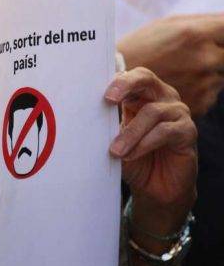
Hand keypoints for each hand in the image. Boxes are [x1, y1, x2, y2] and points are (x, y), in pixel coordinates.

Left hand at [105, 68, 197, 233]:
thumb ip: (104, 125)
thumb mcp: (114, 140)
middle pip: (145, 79)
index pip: (130, 76)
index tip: (96, 89)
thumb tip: (78, 115)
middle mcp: (161, 98)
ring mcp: (177, 113)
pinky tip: (131, 155)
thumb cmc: (133, 158)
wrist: (156, 188)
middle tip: (108, 99)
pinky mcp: (187, 132)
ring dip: (131, 133)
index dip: (115, 80)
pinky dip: (144, 143)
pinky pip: (165, 132)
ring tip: (115, 151)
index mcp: (141, 96)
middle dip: (125, 85)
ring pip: (152, 112)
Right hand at [117, 14, 223, 116]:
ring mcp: (204, 83)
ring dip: (207, 73)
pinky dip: (198, 90)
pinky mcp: (201, 102)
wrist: (114, 85)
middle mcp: (205, 58)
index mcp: (196, 33)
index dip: (222, 33)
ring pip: (220, 74)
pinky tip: (177, 86)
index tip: (216, 35)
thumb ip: (203, 22)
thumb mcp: (167, 25)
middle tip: (190, 55)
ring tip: (179, 71)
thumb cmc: (139, 49)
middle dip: (217, 53)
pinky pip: (210, 92)